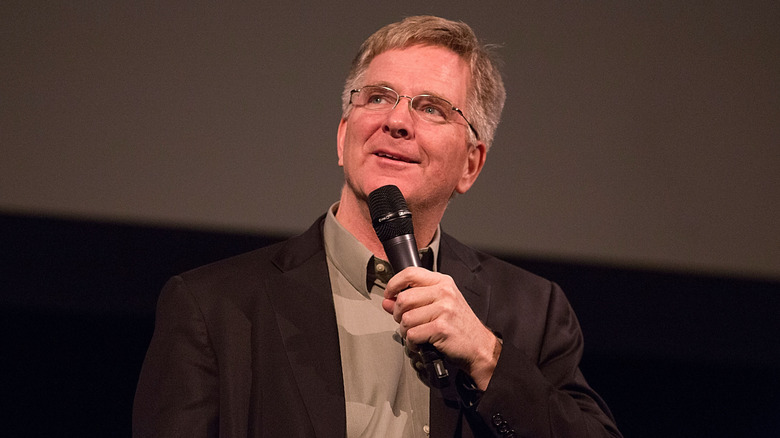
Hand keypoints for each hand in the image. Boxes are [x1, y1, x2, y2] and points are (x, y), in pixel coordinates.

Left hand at [382, 267, 500, 389]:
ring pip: (406, 318)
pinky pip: (412, 334)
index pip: (410, 273)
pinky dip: (412, 342)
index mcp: (443, 282)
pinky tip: (420, 342)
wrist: (479, 345)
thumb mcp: (439, 305)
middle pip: (403, 298)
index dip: (393, 284)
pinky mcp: (441, 328)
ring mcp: (444, 309)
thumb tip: (387, 301)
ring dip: (405, 331)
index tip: (389, 294)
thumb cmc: (459, 324)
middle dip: (397, 314)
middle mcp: (444, 292)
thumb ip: (412, 301)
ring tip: (415, 333)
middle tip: (404, 321)